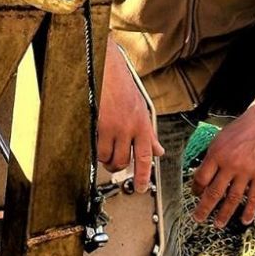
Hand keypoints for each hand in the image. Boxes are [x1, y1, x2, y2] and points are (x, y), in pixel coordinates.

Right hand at [95, 42, 162, 194]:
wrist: (106, 67)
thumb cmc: (122, 86)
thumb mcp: (141, 109)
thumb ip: (148, 133)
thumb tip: (158, 151)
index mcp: (143, 124)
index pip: (147, 157)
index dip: (145, 176)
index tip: (142, 188)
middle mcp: (131, 127)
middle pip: (125, 161)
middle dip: (119, 168)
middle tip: (115, 165)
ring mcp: (115, 127)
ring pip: (110, 157)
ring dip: (107, 160)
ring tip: (105, 153)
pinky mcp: (99, 125)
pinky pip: (98, 149)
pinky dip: (96, 150)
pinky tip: (96, 143)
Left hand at [189, 102, 254, 227]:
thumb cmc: (240, 129)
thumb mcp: (219, 139)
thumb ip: (211, 157)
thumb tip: (202, 177)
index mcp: (217, 153)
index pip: (201, 178)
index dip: (196, 189)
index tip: (195, 195)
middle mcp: (230, 164)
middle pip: (214, 192)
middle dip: (204, 208)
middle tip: (198, 218)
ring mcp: (247, 171)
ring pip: (233, 198)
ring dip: (224, 214)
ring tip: (218, 224)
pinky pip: (254, 197)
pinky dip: (249, 211)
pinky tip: (244, 220)